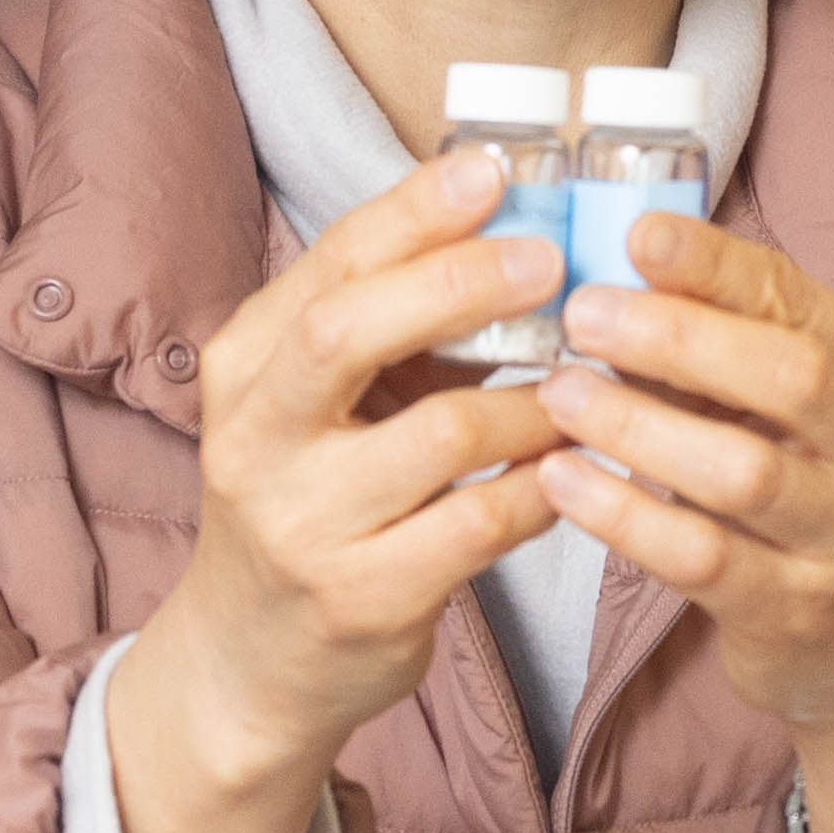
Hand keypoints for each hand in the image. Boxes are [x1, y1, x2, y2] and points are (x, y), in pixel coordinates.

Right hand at [138, 146, 576, 812]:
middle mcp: (256, 438)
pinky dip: (545, 485)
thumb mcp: (310, 404)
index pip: (328, 263)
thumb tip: (503, 218)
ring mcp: (304, 524)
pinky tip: (576, 467)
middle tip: (551, 262)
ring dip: (537, 400)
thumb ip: (384, 323)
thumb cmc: (308, 501)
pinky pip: (482, 523)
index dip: (414, 211)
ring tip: (590, 385)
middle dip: (461, 283)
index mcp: (243, 366)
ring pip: (443, 432)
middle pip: (351, 330)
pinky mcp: (363, 597)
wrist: (247, 661)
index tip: (492, 170)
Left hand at [535, 206, 833, 741]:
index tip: (636, 235)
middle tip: (583, 313)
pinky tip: (562, 480)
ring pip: (744, 471)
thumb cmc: (812, 487)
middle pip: (793, 377)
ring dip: (639, 425)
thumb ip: (733, 335)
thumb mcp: (799, 403)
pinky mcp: (799, 612)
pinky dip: (624, 514)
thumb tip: (620, 265)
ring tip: (558, 393)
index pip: (802, 302)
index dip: (717, 266)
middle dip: (680, 337)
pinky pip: (701, 557)